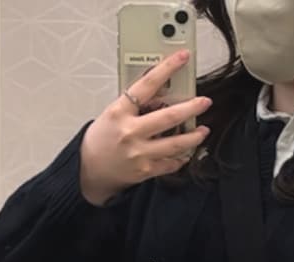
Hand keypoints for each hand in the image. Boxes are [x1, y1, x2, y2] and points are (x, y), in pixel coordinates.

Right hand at [80, 51, 211, 205]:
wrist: (88, 170)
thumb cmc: (101, 140)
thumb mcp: (113, 114)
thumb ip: (136, 106)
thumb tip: (163, 96)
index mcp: (120, 112)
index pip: (147, 85)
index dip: (167, 69)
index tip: (182, 58)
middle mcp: (130, 132)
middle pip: (168, 118)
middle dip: (191, 108)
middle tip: (205, 102)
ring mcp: (138, 153)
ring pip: (174, 144)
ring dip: (193, 137)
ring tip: (203, 130)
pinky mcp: (144, 171)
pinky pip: (169, 163)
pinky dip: (180, 158)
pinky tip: (187, 152)